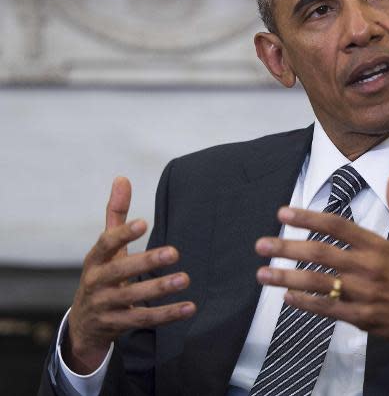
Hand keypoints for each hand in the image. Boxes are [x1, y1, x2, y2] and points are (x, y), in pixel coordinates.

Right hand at [64, 177, 195, 373]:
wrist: (84, 325)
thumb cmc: (102, 275)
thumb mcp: (106, 248)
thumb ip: (115, 214)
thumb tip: (123, 178)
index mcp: (95, 260)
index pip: (105, 244)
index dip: (122, 233)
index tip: (143, 223)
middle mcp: (96, 283)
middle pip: (120, 272)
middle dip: (146, 262)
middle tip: (174, 252)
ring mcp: (105, 306)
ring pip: (132, 298)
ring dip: (159, 289)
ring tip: (185, 279)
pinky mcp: (118, 325)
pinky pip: (144, 319)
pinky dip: (167, 315)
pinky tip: (190, 307)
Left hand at [255, 173, 388, 363]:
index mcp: (378, 245)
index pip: (337, 226)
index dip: (308, 218)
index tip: (283, 213)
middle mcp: (368, 267)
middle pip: (321, 254)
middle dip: (287, 248)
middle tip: (261, 244)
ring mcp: (363, 294)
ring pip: (318, 283)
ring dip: (287, 277)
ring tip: (262, 273)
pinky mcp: (360, 317)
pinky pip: (327, 309)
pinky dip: (305, 302)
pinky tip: (287, 295)